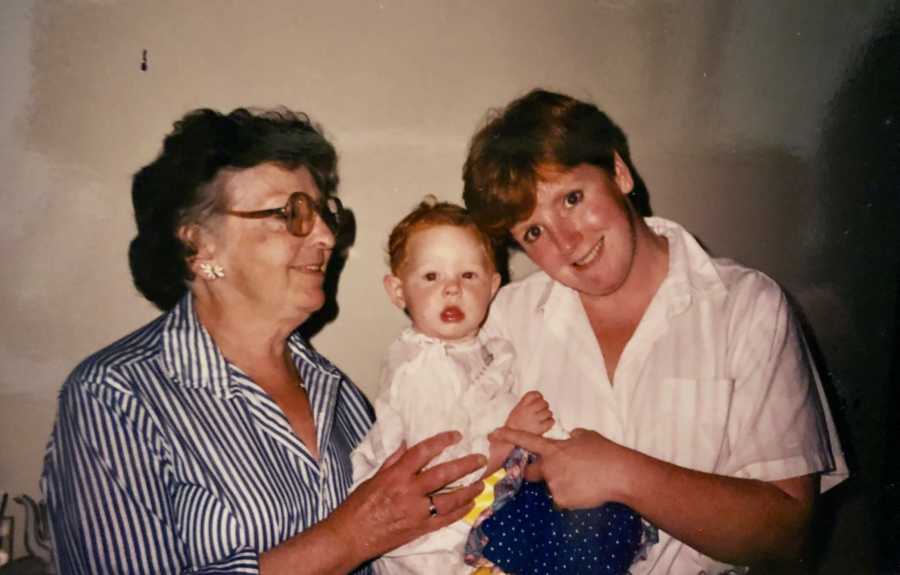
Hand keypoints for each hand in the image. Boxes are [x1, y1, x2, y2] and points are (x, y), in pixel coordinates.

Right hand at [329, 431, 485, 561]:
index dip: (442, 441)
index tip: (456, 435)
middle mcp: (409, 491)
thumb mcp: (374, 477)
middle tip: (481, 459)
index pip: (423, 452)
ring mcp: (416, 511)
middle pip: (443, 474)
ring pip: (450, 499)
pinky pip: (446, 519)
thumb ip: (393, 461)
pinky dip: (460, 511)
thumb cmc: (358, 505)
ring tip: (481, 483)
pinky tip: (470, 504)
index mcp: (396, 475)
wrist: (351, 536)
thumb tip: (407, 444)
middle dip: (465, 465)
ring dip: (469, 490)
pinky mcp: (420, 528)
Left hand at [488, 427, 631, 508]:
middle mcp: (549, 466)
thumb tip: (571, 436)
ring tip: (584, 481)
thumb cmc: (605, 452)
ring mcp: (554, 484)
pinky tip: (586, 492)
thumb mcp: (587, 436)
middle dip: (536, 474)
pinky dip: (572, 497)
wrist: (619, 474)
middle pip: (531, 472)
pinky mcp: (562, 500)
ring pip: (552, 487)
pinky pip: (562, 500)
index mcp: (554, 448)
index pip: (526, 440)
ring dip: (563, 485)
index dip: (508, 436)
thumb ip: (573, 437)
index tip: (493, 433)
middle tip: (555, 473)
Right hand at [505, 391, 553, 434]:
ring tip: (542, 418)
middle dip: (544, 406)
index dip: (538, 396)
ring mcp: (534, 419)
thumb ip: (527, 403)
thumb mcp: (517, 409)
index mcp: (522, 405)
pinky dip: (550, 422)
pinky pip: (551, 421)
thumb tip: (540, 398)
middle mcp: (528, 411)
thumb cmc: (515, 424)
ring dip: (547, 414)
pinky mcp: (540, 429)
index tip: (539, 399)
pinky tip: (545, 423)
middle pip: (544, 403)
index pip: (534, 394)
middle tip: (541, 410)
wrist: (510, 438)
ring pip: (549, 412)